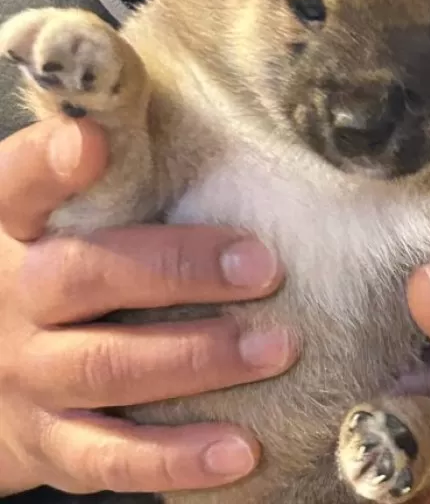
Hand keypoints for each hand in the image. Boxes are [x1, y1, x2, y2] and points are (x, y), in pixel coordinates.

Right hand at [0, 118, 295, 494]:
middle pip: (87, 277)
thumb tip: (150, 101)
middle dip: (178, 270)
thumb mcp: (53, 215)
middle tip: (263, 264)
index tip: (92, 140)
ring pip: (108, 366)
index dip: (50, 163)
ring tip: (275, 347)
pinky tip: (239, 449)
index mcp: (10, 228)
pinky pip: (109, 457)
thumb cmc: (45, 265)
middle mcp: (11, 296)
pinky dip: (175, 456)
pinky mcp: (44, 441)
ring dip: (197, 359)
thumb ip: (103, 171)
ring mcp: (24, 374)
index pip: (18, 185)